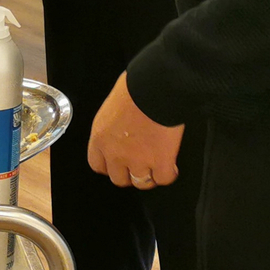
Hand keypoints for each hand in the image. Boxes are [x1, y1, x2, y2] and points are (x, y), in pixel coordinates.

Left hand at [87, 72, 183, 188]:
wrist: (156, 86)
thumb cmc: (136, 86)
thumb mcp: (113, 104)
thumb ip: (115, 122)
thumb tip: (124, 123)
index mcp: (101, 136)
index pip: (98, 164)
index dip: (110, 166)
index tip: (118, 163)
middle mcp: (115, 153)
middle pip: (119, 179)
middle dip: (129, 174)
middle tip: (139, 165)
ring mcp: (138, 160)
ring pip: (142, 183)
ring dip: (149, 176)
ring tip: (157, 168)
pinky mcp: (160, 162)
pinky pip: (164, 178)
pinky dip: (169, 174)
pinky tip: (172, 166)